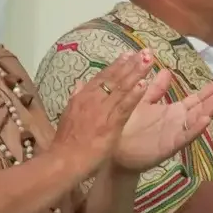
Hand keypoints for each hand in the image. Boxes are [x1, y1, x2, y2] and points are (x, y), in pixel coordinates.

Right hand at [51, 51, 157, 174]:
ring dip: (136, 73)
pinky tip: (145, 84)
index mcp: (82, 97)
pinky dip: (134, 94)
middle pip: (114, 78)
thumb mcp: (67, 115)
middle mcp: (92, 99)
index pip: (102, 77)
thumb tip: (78, 84)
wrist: (64, 160)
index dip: (116, 65)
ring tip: (148, 61)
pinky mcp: (110, 124)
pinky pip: (125, 106)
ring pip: (121, 88)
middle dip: (130, 64)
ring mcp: (102, 111)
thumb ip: (75, 98)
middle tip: (145, 51)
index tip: (127, 54)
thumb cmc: (66, 142)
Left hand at [114, 74, 212, 171]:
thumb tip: (166, 71)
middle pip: (202, 108)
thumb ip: (156, 89)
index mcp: (173, 112)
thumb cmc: (128, 126)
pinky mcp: (169, 145)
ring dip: (211, 109)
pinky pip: (185, 136)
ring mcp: (176, 134)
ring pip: (197, 120)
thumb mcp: (143, 102)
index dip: (210, 90)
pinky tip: (206, 119)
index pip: (197, 99)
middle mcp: (178, 122)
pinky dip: (196, 128)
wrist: (115, 151)